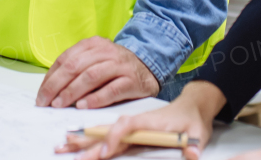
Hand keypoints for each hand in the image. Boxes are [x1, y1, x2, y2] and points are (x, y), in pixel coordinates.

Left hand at [36, 37, 159, 108]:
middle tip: (45, 102)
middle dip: (57, 85)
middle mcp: (106, 51)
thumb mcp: (95, 61)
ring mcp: (119, 65)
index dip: (51, 77)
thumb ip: (76, 70)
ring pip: (91, 76)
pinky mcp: (131, 80)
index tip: (41, 95)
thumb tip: (50, 90)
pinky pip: (111, 90)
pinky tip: (82, 106)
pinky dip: (95, 98)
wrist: (148, 68)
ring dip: (72, 91)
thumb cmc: (115, 68)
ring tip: (59, 105)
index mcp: (93, 45)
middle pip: (75, 66)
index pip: (66, 59)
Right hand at [57, 80, 225, 159]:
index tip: (105, 151)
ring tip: (62, 146)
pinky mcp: (130, 133)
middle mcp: (136, 123)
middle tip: (65, 148)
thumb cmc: (193, 119)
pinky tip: (77, 144)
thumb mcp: (198, 132)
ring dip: (84, 140)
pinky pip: (108, 137)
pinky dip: (92, 140)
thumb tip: (193, 155)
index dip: (115, 138)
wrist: (192, 106)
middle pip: (108, 131)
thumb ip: (194, 145)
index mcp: (149, 122)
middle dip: (87, 140)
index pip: (127, 127)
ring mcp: (131, 128)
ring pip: (104, 134)